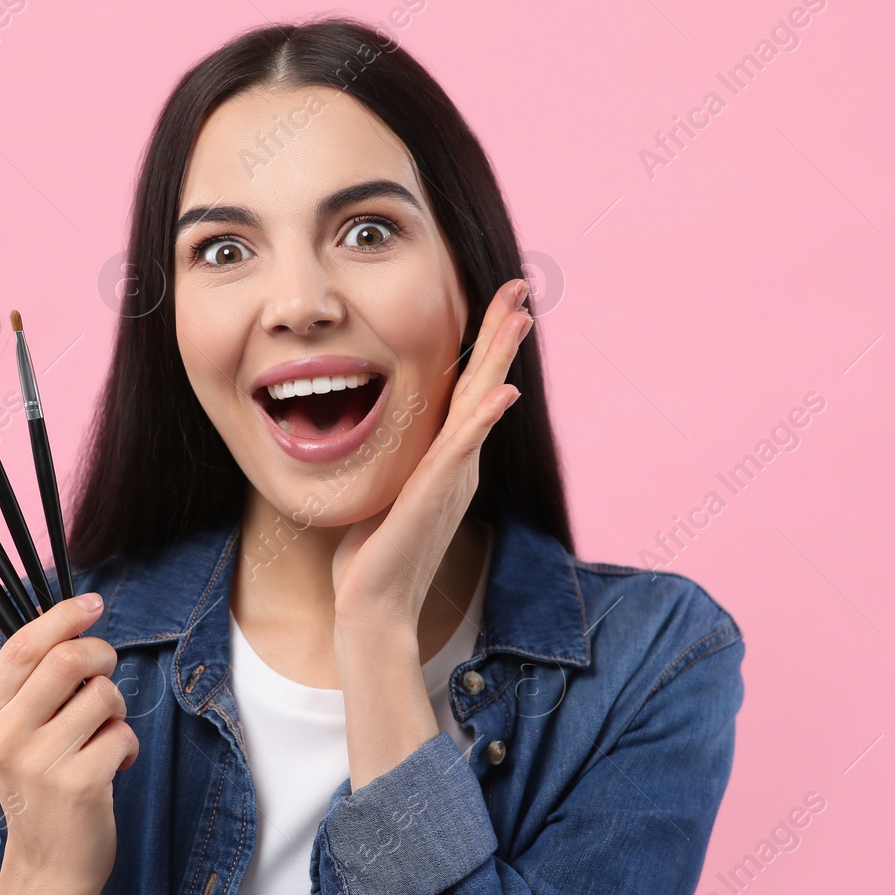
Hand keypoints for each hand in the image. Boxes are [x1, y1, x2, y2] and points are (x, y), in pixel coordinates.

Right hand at [0, 593, 137, 894]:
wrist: (48, 864)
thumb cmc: (43, 784)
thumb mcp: (19, 731)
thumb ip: (33, 680)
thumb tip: (61, 615)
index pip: (22, 645)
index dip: (62, 616)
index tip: (92, 603)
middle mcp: (4, 735)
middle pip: (68, 659)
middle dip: (102, 656)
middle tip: (107, 673)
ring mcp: (38, 762)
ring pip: (102, 694)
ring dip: (116, 708)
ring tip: (102, 736)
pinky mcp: (77, 784)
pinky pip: (122, 733)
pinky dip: (127, 745)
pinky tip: (112, 767)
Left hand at [331, 277, 531, 632]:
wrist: (373, 606)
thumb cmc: (374, 556)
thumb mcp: (386, 490)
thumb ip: (397, 461)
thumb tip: (382, 432)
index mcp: (446, 458)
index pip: (467, 389)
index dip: (482, 345)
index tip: (496, 302)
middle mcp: (458, 462)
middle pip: (485, 385)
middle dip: (501, 334)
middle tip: (522, 288)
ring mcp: (452, 477)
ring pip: (482, 404)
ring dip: (500, 358)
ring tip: (520, 317)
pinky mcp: (436, 493)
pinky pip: (464, 446)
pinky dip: (485, 416)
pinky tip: (504, 390)